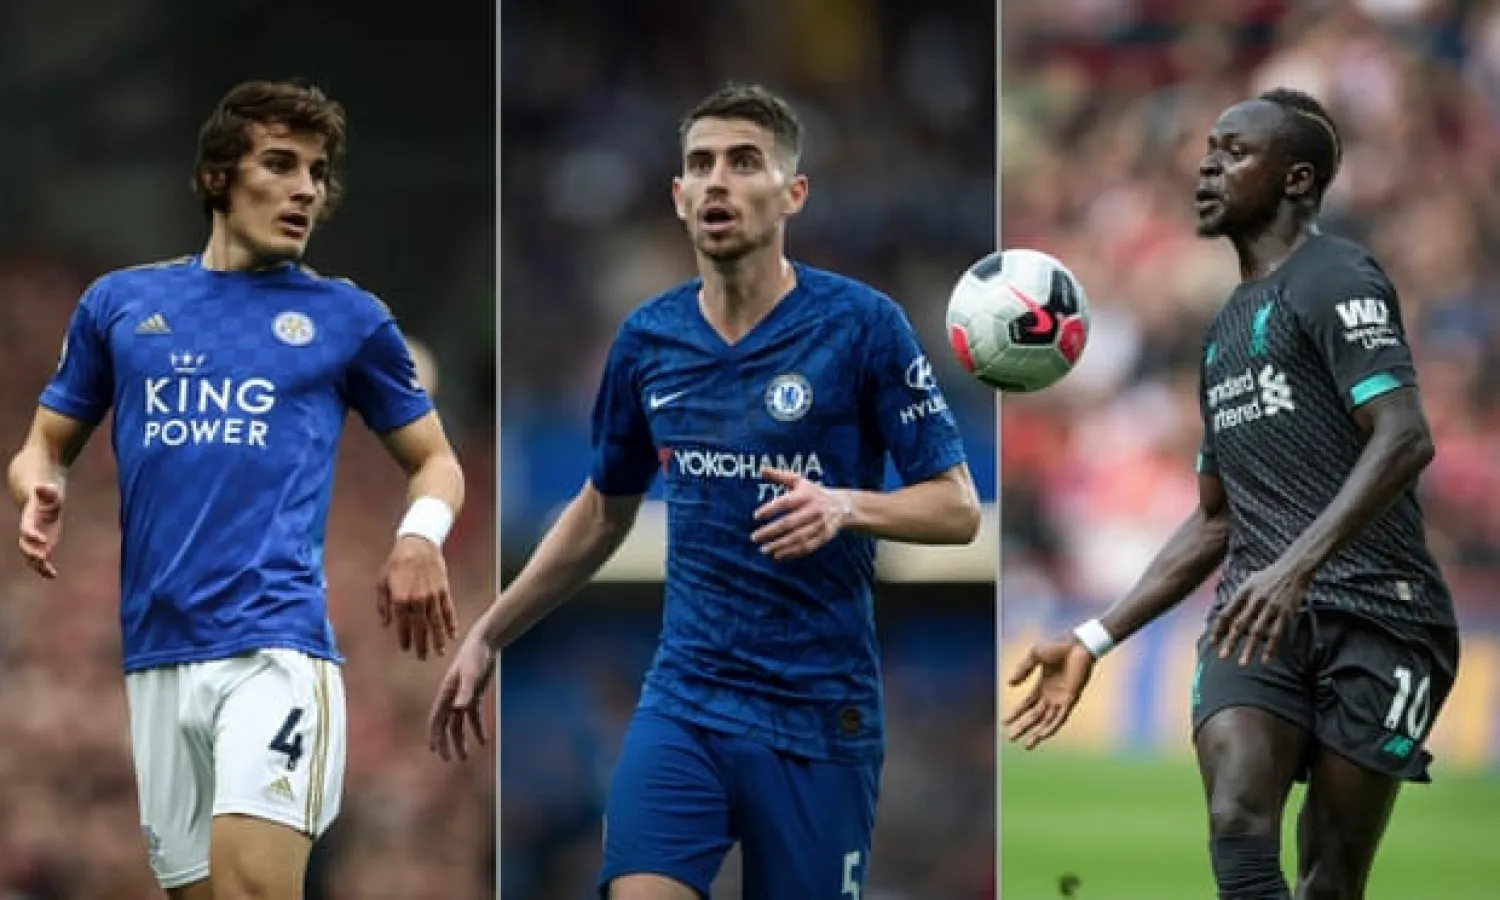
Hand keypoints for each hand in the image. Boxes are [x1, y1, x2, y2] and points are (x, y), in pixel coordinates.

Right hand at [18, 483, 63, 578]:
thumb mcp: (50, 492)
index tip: (43, 540)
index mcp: (28, 520)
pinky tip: (53, 576)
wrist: (42, 502)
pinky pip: (41, 560)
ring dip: (38, 565)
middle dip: (32, 553)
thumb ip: (46, 491)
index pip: (27, 530)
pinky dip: (45, 569)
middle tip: (42, 558)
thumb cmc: (47, 496)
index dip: (33, 535)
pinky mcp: (43, 546)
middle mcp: (29, 533)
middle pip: (25, 546)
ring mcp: (35, 541)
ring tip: (48, 572)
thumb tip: (40, 488)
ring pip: (30, 556)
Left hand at [377, 535, 457, 659]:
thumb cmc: (397, 562)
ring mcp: (432, 596)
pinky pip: (448, 610)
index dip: (405, 638)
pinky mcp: (443, 591)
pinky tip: (452, 634)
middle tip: (423, 657)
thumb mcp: (382, 581)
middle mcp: (418, 600)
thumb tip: (386, 623)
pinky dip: (451, 623)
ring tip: (440, 652)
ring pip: (436, 622)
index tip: (406, 648)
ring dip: (438, 639)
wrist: (418, 544)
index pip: (403, 624)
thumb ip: (383, 604)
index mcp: (401, 598)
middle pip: (421, 627)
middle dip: (422, 644)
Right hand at [428, 634, 494, 761]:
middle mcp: (451, 698)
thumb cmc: (475, 657)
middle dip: (446, 743)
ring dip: (460, 740)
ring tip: (464, 757)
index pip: (437, 719)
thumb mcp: (471, 675)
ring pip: (458, 724)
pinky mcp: (473, 695)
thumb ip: (465, 692)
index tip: (434, 750)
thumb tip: (459, 709)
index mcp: (446, 694)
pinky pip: (472, 717)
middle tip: (450, 759)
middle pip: (446, 725)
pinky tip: (483, 741)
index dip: (434, 735)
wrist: (484, 643)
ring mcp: (462, 697)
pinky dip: (476, 729)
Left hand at [751, 467, 850, 559]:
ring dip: (780, 545)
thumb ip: (780, 476)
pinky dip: (792, 553)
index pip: (786, 502)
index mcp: (806, 495)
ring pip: (798, 538)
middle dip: (771, 531)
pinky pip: (807, 547)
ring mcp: (820, 525)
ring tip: (764, 550)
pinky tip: (778, 555)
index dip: (770, 509)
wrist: (843, 506)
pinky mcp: (824, 537)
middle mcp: (813, 510)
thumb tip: (761, 469)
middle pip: (789, 523)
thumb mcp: (799, 481)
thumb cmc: (814, 493)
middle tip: (754, 537)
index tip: (755, 516)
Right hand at [1003, 635, 1096, 749]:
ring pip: (1047, 721)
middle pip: (1035, 716)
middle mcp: (1052, 694)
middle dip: (1023, 727)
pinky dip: (1051, 727)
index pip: (1027, 704)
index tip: (1004, 722)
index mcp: (1043, 685)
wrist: (1078, 644)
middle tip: (1011, 738)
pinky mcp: (1071, 699)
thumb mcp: (1034, 655)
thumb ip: (1023, 669)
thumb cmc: (1058, 646)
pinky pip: (1061, 718)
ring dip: (1037, 733)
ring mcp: (1061, 698)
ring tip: (1027, 745)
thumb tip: (1009, 684)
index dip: (1016, 713)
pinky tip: (1042, 736)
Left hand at [1209, 562, 1311, 665]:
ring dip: (1249, 649)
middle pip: (1239, 625)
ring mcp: (1271, 607)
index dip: (1218, 629)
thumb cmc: (1268, 577)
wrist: (1293, 569)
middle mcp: (1255, 600)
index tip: (1212, 643)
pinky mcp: (1285, 613)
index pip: (1226, 614)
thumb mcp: (1248, 583)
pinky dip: (1271, 648)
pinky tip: (1266, 659)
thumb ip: (1237, 600)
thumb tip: (1225, 619)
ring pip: (1257, 632)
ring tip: (1242, 663)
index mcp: (1243, 593)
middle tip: (1222, 656)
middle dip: (1230, 642)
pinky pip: (1277, 633)